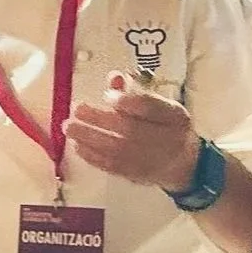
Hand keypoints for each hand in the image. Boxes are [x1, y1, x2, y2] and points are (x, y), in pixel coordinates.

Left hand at [65, 72, 200, 192]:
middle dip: (99, 119)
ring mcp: (147, 159)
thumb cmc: (168, 127)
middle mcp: (162, 138)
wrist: (182, 163)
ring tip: (69, 127)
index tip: (107, 95)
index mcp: (171, 116)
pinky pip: (111, 166)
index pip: (149, 107)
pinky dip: (91, 156)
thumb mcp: (162, 104)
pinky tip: (77, 146)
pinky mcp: (134, 174)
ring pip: (116, 149)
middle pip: (128, 128)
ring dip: (88, 137)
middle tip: (77, 109)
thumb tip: (114, 78)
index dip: (126, 101)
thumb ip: (137, 91)